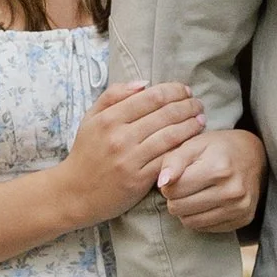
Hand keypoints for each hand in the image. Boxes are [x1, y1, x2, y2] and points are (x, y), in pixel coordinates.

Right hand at [60, 78, 205, 224]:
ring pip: (171, 136)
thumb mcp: (91, 119)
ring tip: (201, 120)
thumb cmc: (87, 153)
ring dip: (191, 126)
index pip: (151, 97)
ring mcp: (130, 159)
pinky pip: (168, 159)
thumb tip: (144, 83)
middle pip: (165, 114)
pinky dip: (184, 148)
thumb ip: (114, 96)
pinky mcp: (138, 180)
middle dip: (188, 106)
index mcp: (109, 118)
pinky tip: (193, 142)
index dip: (174, 91)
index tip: (185, 91)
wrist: (75, 193)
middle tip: (199, 104)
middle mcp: (120, 137)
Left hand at [155, 126, 266, 235]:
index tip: (177, 176)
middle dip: (175, 198)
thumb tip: (162, 184)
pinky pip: (206, 229)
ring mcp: (240, 207)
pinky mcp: (243, 219)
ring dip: (186, 210)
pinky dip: (201, 217)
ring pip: (190, 222)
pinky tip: (208, 202)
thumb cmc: (218, 148)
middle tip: (185, 186)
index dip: (168, 184)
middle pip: (179, 208)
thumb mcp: (194, 145)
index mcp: (218, 169)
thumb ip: (173, 161)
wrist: (254, 156)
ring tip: (194, 194)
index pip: (172, 191)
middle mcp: (232, 191)